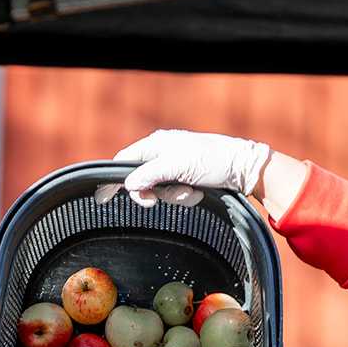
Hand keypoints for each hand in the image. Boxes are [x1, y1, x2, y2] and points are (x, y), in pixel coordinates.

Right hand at [95, 129, 270, 208]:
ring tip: (193, 191)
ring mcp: (175, 166)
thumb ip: (150, 175)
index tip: (104, 198)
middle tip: (156, 201)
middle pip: (142, 181)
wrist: (244, 168)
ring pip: (160, 190)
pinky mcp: (187, 178)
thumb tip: (128, 185)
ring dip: (176, 196)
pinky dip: (187, 197)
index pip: (125, 161)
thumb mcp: (177, 167)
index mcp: (156, 145)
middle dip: (155, 193)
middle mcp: (162, 154)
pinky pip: (176, 194)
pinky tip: (199, 192)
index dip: (113, 180)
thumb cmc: (212, 161)